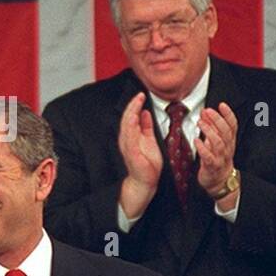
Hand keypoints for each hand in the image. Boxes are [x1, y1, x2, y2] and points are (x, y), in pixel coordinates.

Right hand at [118, 92, 161, 217]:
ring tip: (136, 102)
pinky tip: (135, 118)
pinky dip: (132, 127)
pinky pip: (130, 137)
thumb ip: (146, 126)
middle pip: (127, 118)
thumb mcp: (148, 139)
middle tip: (139, 94)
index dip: (134, 105)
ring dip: (131, 113)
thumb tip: (144, 112)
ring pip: (127, 126)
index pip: (130, 117)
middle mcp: (126, 139)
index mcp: (130, 135)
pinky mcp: (132, 153)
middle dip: (133, 105)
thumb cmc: (147, 163)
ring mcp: (128, 146)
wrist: (145, 181)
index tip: (141, 95)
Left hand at [195, 102, 237, 195]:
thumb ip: (211, 127)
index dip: (228, 114)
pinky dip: (203, 148)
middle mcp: (227, 148)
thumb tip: (205, 112)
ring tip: (200, 123)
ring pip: (218, 143)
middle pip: (226, 132)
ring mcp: (221, 157)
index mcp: (230, 141)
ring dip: (209, 131)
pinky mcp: (212, 166)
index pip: (233, 125)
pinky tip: (196, 140)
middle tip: (209, 111)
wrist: (220, 181)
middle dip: (218, 120)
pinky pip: (209, 157)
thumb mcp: (216, 141)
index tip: (222, 105)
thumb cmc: (218, 159)